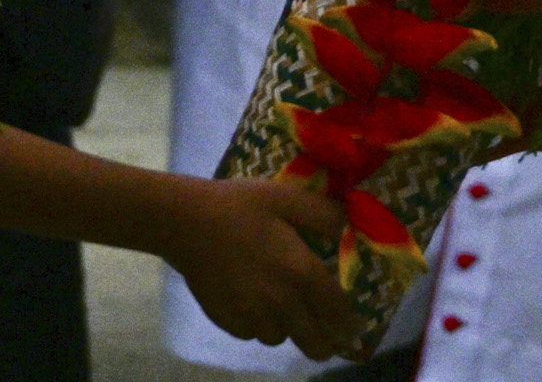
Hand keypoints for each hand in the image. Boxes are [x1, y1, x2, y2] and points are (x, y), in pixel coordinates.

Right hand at [167, 176, 357, 358]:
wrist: (185, 223)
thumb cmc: (239, 206)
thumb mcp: (286, 198)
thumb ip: (322, 214)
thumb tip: (349, 226)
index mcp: (300, 272)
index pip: (336, 311)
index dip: (350, 324)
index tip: (356, 329)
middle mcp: (281, 302)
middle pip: (313, 343)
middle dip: (327, 343)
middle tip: (331, 338)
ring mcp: (253, 316)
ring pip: (282, 338)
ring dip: (290, 329)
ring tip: (287, 310)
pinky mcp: (229, 322)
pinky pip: (255, 334)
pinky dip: (260, 325)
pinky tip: (256, 304)